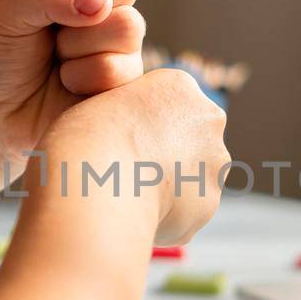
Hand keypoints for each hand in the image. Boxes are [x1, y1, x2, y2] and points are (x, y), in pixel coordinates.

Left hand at [0, 0, 143, 163]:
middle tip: (52, 28)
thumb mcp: (8, 12)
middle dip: (78, 7)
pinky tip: (67, 83)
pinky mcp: (129, 77)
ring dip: (76, 48)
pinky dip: (80, 78)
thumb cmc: (1, 55)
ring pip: (126, 25)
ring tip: (57, 60)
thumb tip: (101, 3)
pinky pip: (116, 68)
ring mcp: (122, 38)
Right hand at [40, 70, 230, 245]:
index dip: (137, 126)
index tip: (116, 141)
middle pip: (186, 138)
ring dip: (169, 185)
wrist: (100, 184)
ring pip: (191, 175)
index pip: (164, 105)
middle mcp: (208, 118)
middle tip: (125, 170)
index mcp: (178, 85)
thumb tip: (127, 133)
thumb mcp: (98, 102)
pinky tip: (139, 212)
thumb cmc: (86, 140)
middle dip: (165, 154)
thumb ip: (125, 112)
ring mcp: (213, 162)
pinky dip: (166, 214)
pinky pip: (186, 209)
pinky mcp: (208, 202)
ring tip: (129, 193)